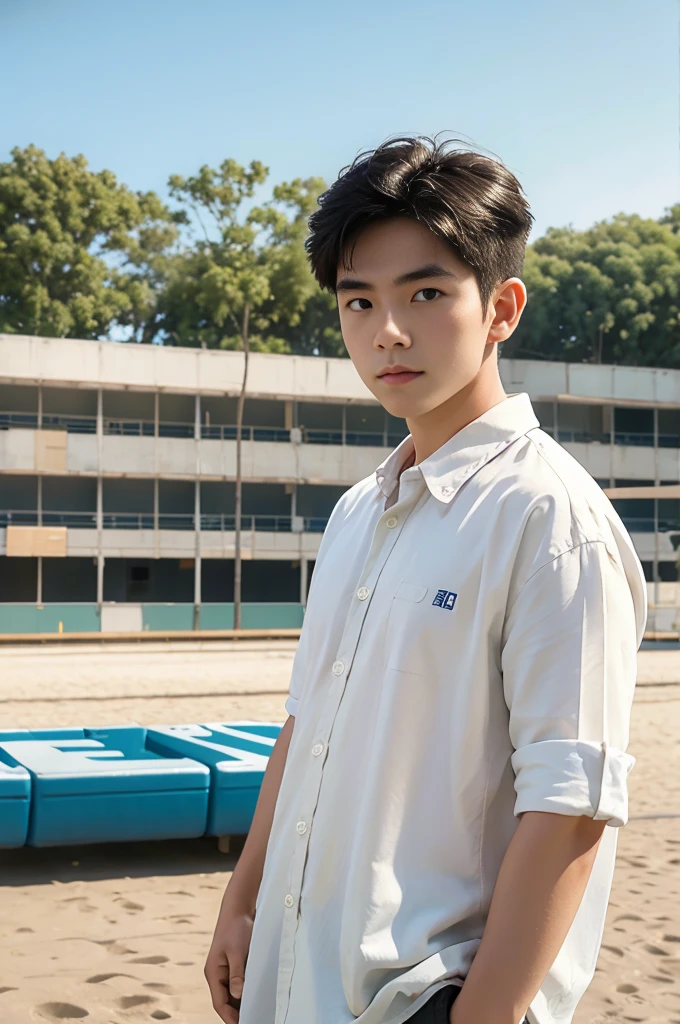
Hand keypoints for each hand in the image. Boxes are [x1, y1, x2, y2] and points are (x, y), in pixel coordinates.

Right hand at [204, 897, 254, 1022]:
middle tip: (251, 1020)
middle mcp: (217, 973)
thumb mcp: (238, 951)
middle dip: (235, 1014)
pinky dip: (244, 993)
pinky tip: (254, 998)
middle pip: (225, 1001)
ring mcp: (224, 969)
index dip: (229, 1017)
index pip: (219, 1003)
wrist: (238, 908)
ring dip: (240, 1004)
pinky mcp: (233, 964)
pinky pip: (237, 984)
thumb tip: (238, 995)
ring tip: (254, 1014)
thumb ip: (237, 974)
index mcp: (213, 972)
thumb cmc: (236, 927)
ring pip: (231, 994)